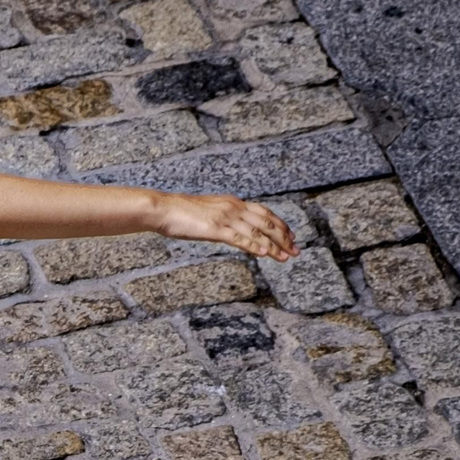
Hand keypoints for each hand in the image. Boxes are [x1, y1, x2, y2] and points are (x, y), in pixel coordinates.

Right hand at [152, 192, 299, 261]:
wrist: (163, 209)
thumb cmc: (180, 212)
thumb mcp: (208, 213)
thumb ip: (224, 219)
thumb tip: (234, 230)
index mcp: (232, 202)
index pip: (264, 212)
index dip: (280, 225)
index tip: (291, 236)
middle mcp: (233, 207)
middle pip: (266, 222)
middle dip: (284, 237)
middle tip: (296, 250)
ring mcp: (225, 218)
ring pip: (257, 232)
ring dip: (274, 245)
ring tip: (285, 256)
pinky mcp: (215, 229)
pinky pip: (240, 238)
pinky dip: (254, 246)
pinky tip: (264, 254)